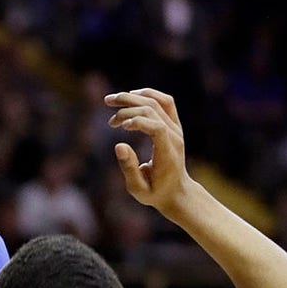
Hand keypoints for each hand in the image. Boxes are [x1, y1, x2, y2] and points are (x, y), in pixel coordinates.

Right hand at [104, 88, 191, 212]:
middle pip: (153, 110)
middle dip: (127, 110)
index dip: (137, 121)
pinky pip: (164, 101)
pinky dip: (146, 95)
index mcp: (168, 153)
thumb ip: (128, 168)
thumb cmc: (155, 192)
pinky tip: (130, 96)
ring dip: (132, 98)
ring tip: (110, 101)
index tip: (119, 127)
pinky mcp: (174, 124)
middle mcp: (175, 136)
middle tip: (110, 122)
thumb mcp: (138, 189)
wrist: (176, 191)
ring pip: (156, 101)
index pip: (157, 127)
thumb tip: (118, 145)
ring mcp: (176, 128)